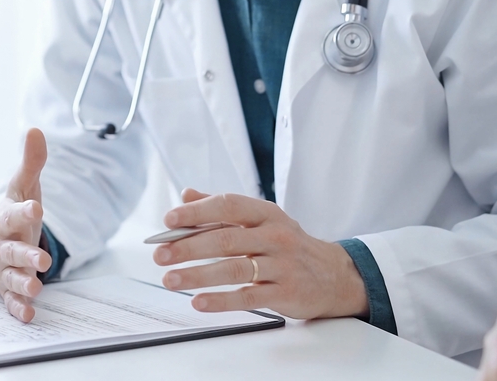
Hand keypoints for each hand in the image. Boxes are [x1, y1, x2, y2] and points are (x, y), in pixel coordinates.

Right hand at [0, 128, 52, 321]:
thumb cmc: (13, 212)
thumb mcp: (24, 187)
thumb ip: (32, 163)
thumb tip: (36, 130)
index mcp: (8, 218)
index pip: (15, 213)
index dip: (25, 210)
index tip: (36, 208)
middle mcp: (4, 243)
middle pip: (13, 249)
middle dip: (25, 255)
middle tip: (41, 260)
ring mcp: (5, 267)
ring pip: (11, 276)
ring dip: (22, 282)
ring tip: (36, 287)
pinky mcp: (7, 286)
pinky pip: (10, 299)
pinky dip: (18, 307)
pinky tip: (29, 314)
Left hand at [152, 189, 367, 318]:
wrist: (336, 276)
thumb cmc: (289, 246)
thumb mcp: (263, 221)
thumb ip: (224, 208)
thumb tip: (186, 194)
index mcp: (267, 214)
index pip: (229, 206)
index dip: (198, 211)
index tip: (169, 220)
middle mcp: (276, 236)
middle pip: (226, 239)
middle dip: (188, 247)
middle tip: (160, 255)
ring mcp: (283, 265)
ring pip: (235, 269)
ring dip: (198, 275)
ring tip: (170, 279)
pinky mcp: (286, 293)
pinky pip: (249, 297)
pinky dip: (221, 300)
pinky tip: (198, 301)